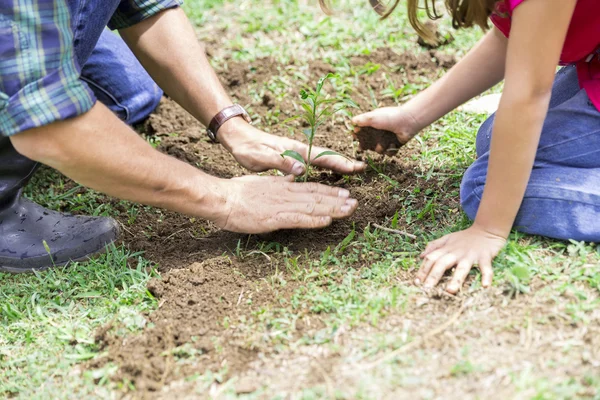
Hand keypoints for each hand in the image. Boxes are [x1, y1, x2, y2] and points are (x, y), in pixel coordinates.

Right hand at [213, 175, 357, 233]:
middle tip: (356, 202)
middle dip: (338, 200)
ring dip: (333, 209)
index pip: (311, 188)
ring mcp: (281, 206)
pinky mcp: (274, 218)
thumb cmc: (238, 191)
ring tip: (349, 210)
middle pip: (317, 197)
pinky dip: (314, 220)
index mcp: (283, 187)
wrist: (222, 198)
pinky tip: (327, 221)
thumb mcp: (263, 183)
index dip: (330, 192)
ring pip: (312, 207)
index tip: (345, 194)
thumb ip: (279, 182)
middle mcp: (286, 194)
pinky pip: (298, 219)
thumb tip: (292, 179)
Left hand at [218, 119, 365, 175]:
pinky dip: (324, 166)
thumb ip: (280, 163)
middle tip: (362, 168)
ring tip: (351, 170)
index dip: (339, 163)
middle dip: (344, 162)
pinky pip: (312, 162)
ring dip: (336, 164)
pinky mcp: (290, 156)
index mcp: (293, 149)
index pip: (321, 156)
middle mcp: (298, 149)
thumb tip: (301, 170)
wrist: (237, 136)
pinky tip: (328, 172)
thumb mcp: (260, 156)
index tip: (355, 167)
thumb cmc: (246, 147)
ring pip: (321, 158)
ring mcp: (295, 152)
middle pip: (326, 155)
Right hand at [351, 106, 420, 154]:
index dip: (358, 137)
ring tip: (383, 143)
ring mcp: (386, 140)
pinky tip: (393, 143)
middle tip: (364, 147)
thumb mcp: (372, 117)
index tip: (356, 138)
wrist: (407, 122)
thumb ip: (360, 120)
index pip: (361, 133)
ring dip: (380, 148)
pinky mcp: (394, 145)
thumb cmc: (389, 117)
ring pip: (378, 150)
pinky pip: (389, 153)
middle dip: (366, 146)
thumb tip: (351, 122)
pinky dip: (391, 149)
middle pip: (367, 144)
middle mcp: (378, 133)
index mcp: (372, 125)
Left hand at [415, 223, 506, 293]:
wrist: (486, 230)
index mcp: (446, 249)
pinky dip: (487, 276)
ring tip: (450, 291)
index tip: (416, 282)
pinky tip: (485, 286)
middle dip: (433, 277)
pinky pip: (486, 268)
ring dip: (456, 279)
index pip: (430, 259)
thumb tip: (421, 256)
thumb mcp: (447, 238)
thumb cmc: (465, 238)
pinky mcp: (485, 257)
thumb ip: (434, 246)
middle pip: (442, 264)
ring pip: (462, 268)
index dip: (422, 270)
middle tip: (427, 290)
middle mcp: (456, 252)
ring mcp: (470, 255)